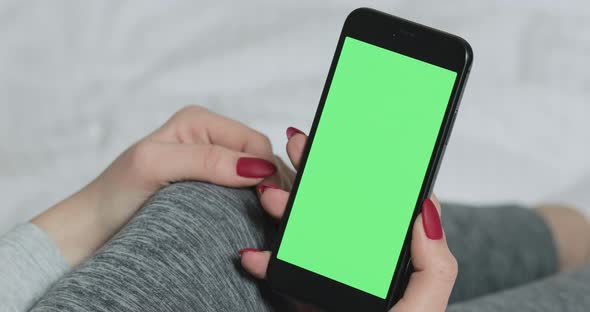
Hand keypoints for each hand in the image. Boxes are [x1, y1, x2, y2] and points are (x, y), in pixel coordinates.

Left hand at [33, 106, 287, 265]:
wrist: (95, 230)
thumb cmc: (115, 194)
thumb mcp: (155, 165)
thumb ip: (205, 160)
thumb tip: (256, 168)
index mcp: (199, 121)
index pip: (255, 143)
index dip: (266, 170)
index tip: (265, 201)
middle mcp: (209, 139)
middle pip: (261, 159)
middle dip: (268, 183)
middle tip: (266, 214)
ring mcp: (212, 166)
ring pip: (257, 178)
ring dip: (262, 197)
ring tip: (259, 219)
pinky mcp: (211, 189)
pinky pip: (244, 195)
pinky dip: (251, 207)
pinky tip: (249, 221)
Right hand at [240, 128, 457, 311]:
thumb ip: (434, 267)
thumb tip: (427, 211)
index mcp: (392, 266)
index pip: (379, 211)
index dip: (364, 176)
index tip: (346, 147)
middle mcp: (360, 270)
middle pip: (337, 214)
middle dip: (314, 180)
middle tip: (297, 148)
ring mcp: (330, 286)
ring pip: (305, 237)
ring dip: (284, 213)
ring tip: (269, 196)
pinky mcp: (306, 302)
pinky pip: (282, 274)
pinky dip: (264, 263)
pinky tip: (252, 256)